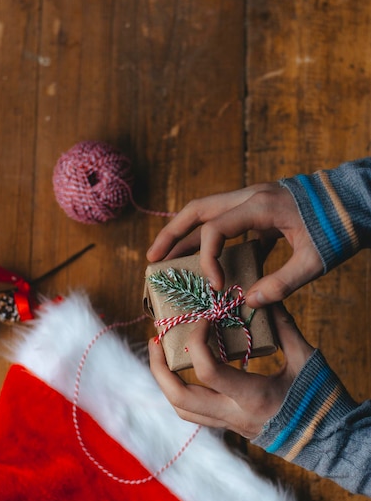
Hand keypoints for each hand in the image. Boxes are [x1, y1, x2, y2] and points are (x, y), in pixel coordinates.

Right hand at [147, 183, 322, 306]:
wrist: (356, 201)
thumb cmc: (338, 228)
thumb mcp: (314, 261)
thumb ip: (282, 283)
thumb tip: (250, 303)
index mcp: (259, 206)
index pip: (215, 229)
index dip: (208, 260)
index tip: (217, 287)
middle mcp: (249, 197)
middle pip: (197, 210)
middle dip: (171, 235)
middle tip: (152, 260)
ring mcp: (252, 199)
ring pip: (206, 212)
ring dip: (184, 234)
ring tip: (165, 258)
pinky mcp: (259, 207)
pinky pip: (224, 220)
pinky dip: (209, 238)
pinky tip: (205, 260)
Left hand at [148, 304, 314, 438]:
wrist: (327, 441)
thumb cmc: (320, 398)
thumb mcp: (306, 359)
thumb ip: (284, 327)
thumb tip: (263, 298)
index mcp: (252, 396)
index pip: (207, 370)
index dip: (197, 340)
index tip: (203, 318)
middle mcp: (233, 415)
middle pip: (179, 398)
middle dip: (159, 368)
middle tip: (155, 340)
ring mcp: (229, 424)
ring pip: (182, 409)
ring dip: (165, 381)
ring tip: (161, 354)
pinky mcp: (230, 426)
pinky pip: (195, 412)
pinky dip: (181, 390)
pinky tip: (184, 370)